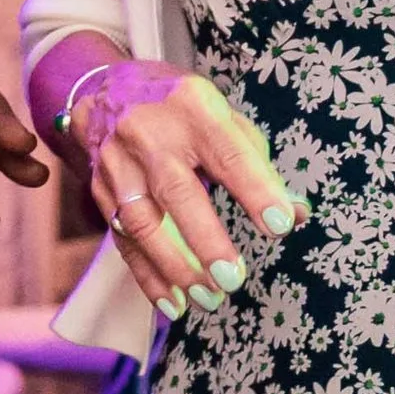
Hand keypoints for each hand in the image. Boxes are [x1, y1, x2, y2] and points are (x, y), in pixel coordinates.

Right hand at [69, 60, 302, 320]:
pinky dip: (147, 276)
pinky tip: (172, 302)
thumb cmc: (181, 110)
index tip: (279, 226)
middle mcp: (150, 134)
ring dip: (175, 267)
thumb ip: (258, 165)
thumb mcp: (223, 118)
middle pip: (176, 191)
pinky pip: (122, 241)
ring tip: (209, 298)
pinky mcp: (100, 191)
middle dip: (205, 239)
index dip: (254, 189)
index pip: (228, 152)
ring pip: (141, 222)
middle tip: (232, 279)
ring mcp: (118, 163)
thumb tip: (294, 213)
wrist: (106, 90)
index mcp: (192, 107)